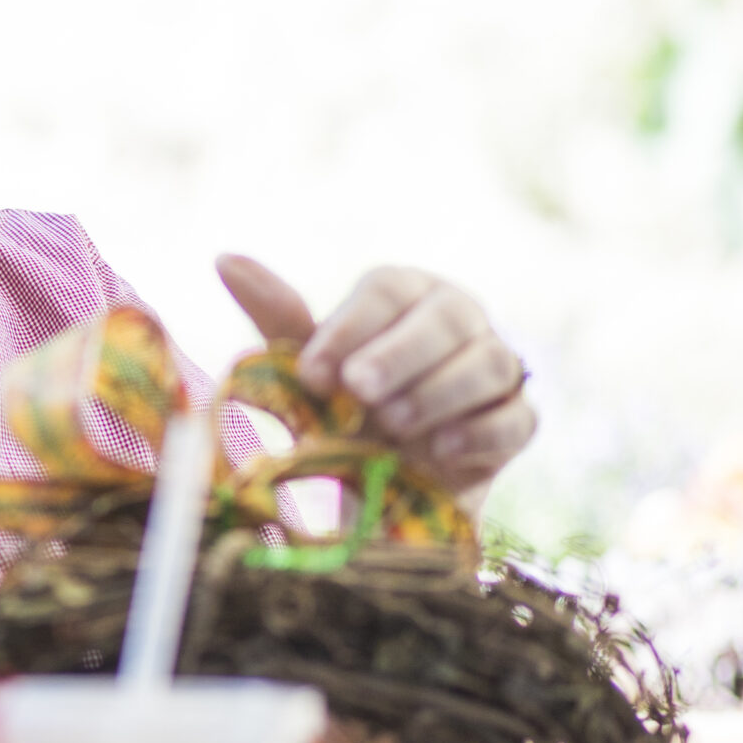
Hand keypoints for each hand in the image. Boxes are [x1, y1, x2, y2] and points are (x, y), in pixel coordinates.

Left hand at [216, 256, 534, 513]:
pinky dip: (480, 432)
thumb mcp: (309, 368)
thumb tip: (225, 258)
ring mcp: (496, 368)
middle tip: (359, 391)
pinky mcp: (517, 423)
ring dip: (437, 393)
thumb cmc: (344, 408)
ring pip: (489, 363)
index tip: (312, 374)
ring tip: (394, 424)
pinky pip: (517, 418)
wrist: (386, 484)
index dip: (350, 328)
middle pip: (447, 317)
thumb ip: (277, 315)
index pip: (388, 289)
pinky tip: (441, 448)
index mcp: (406, 295)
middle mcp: (458, 320)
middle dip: (401, 354)